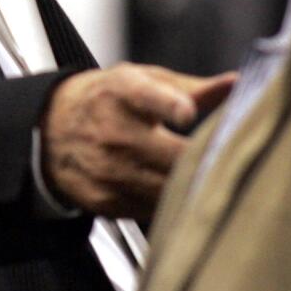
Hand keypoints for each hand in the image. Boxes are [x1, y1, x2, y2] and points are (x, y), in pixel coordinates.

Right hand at [40, 64, 235, 220]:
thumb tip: (238, 83)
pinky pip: (153, 210)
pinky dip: (171, 202)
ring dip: (194, 184)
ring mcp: (108, 171)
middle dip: (205, 159)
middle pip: (172, 156)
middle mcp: (114, 132)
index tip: (187, 112)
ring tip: (210, 175)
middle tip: (231, 157)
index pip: (147, 97)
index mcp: (124, 92)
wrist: (52, 130)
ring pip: (168, 189)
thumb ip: (193, 87)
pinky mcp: (106, 201)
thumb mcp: (142, 80)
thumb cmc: (108, 98)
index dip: (169, 105)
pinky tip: (178, 190)